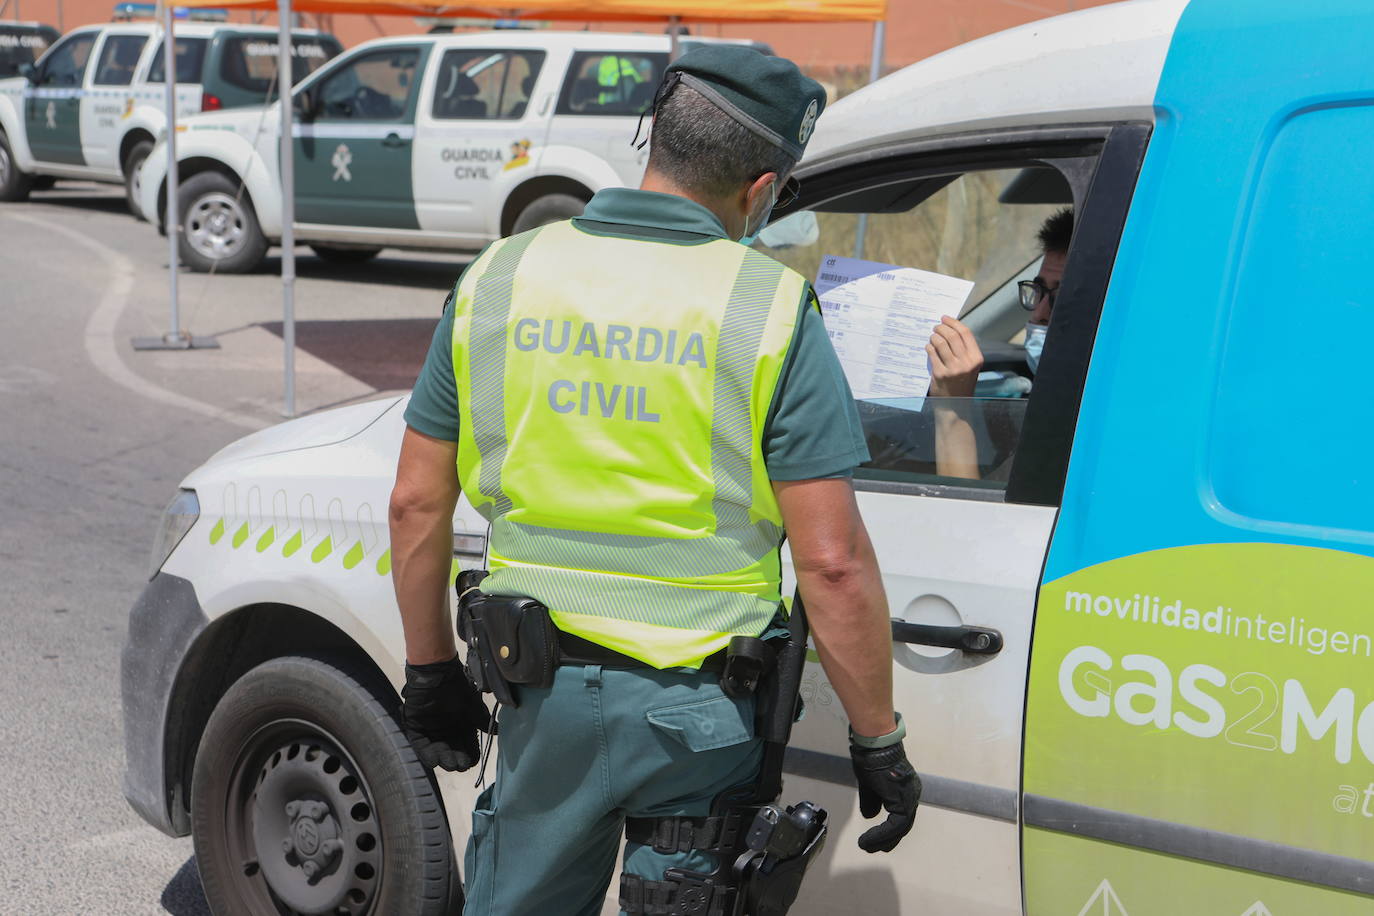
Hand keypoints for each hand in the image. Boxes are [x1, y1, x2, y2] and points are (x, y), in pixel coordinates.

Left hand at [400, 655, 492, 771]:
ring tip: (449, 765)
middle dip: (456, 760)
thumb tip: (498, 732)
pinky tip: (434, 762)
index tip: (471, 763)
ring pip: (437, 751)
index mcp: (462, 727)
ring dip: (443, 759)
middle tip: (459, 765)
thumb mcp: (474, 707)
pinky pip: (420, 745)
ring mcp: (431, 730)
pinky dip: (426, 754)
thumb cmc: (458, 689)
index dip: (469, 757)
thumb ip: (483, 721)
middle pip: (452, 752)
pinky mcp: (416, 728)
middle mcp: (447, 732)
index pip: (467, 748)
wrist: (438, 675)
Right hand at [850, 741, 920, 852]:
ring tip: (867, 846)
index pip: (900, 817)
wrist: (875, 748)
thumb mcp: (870, 785)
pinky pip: (895, 824)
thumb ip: (872, 801)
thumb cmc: (872, 760)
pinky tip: (869, 839)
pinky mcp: (904, 801)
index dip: (888, 831)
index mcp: (904, 791)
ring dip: (883, 840)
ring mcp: (910, 798)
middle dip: (887, 839)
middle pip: (903, 825)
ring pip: (900, 827)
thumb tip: (870, 815)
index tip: (873, 840)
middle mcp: (911, 795)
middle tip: (872, 848)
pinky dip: (882, 834)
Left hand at [926, 316, 983, 398]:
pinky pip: (932, 353)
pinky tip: (928, 347)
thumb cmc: (961, 383)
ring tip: (932, 337)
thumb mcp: (970, 366)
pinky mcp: (940, 374)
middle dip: (941, 328)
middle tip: (935, 327)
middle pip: (952, 336)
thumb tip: (950, 329)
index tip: (945, 318)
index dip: (954, 323)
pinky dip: (929, 347)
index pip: (965, 333)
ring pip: (941, 343)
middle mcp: (967, 363)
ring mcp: (953, 369)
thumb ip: (964, 350)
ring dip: (934, 337)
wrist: (955, 405)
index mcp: (976, 358)